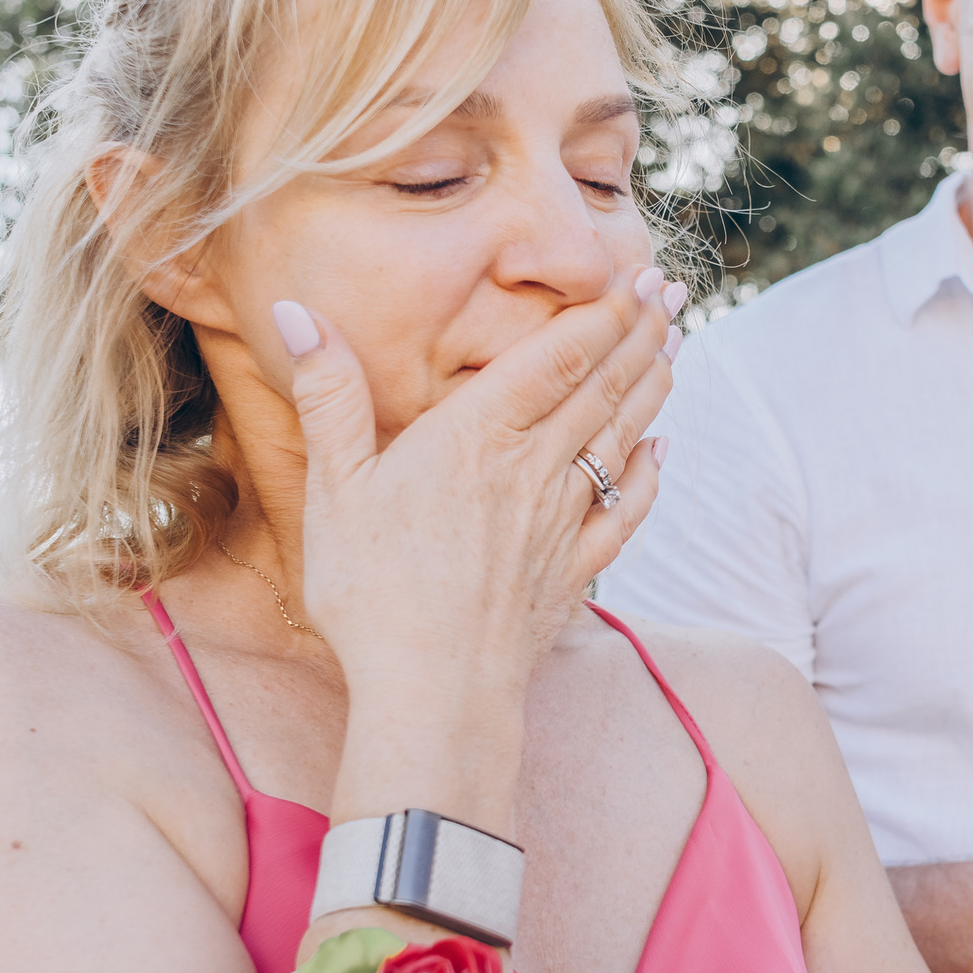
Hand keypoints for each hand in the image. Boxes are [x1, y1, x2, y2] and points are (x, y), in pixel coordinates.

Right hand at [279, 271, 677, 829]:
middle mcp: (533, 470)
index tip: (639, 276)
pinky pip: (622, 512)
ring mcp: (560, 523)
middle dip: (640, 336)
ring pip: (618, 440)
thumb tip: (297, 310)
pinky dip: (646, 475)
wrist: (433, 696)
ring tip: (675, 349)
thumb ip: (329, 395)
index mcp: (477, 437)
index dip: (603, 313)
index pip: (557, 357)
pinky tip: (659, 452)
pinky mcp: (571, 573)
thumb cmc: (373, 594)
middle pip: (600, 389)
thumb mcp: (335, 489)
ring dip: (650, 390)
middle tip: (673, 294)